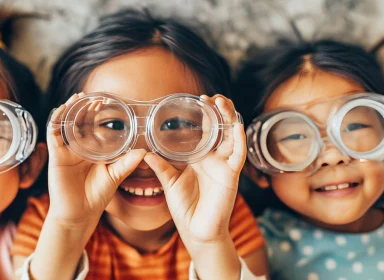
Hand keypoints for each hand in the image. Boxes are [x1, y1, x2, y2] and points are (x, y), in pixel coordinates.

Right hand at [47, 93, 145, 228]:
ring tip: (77, 97)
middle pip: (79, 123)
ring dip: (70, 110)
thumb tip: (144, 151)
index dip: (98, 115)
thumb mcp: (115, 176)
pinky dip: (56, 121)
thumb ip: (127, 163)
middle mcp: (79, 149)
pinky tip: (61, 110)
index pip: (94, 128)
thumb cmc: (97, 196)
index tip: (106, 102)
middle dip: (85, 108)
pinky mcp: (56, 156)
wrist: (80, 213)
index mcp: (92, 151)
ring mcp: (66, 151)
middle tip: (93, 96)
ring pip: (65, 125)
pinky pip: (53, 134)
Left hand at [144, 94, 245, 243]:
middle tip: (212, 96)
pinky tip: (236, 124)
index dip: (205, 113)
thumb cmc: (184, 206)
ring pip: (232, 135)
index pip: (205, 129)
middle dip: (219, 110)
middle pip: (221, 127)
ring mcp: (224, 165)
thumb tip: (144, 152)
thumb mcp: (170, 182)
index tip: (199, 98)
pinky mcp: (231, 175)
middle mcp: (214, 157)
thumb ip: (161, 167)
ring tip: (223, 102)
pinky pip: (238, 154)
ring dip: (229, 118)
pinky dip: (239, 139)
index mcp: (200, 157)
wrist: (196, 230)